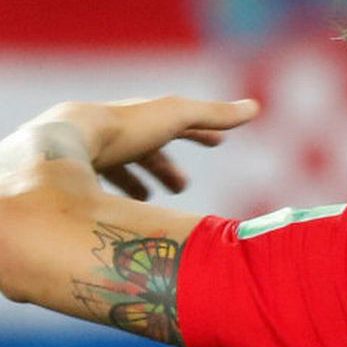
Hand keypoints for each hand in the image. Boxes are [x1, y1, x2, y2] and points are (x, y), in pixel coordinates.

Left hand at [21, 96, 258, 199]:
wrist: (66, 141)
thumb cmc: (124, 129)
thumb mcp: (176, 118)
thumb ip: (214, 114)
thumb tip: (255, 107)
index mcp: (142, 119)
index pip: (177, 122)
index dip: (201, 132)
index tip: (218, 142)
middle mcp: (114, 134)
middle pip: (145, 149)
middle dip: (165, 167)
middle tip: (182, 187)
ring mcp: (90, 153)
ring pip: (118, 168)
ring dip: (137, 183)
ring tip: (149, 203)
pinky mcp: (72, 175)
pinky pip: (94, 187)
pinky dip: (111, 198)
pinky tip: (117, 215)